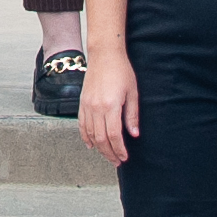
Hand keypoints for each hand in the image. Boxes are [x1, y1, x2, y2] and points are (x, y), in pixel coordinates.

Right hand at [76, 51, 141, 165]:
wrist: (104, 55)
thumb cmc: (121, 71)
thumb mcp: (133, 92)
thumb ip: (132, 115)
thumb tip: (134, 134)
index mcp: (110, 106)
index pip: (114, 135)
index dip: (119, 149)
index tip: (124, 157)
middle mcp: (96, 108)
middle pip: (101, 138)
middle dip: (109, 153)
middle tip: (117, 161)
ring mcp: (87, 106)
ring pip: (90, 134)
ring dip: (99, 148)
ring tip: (107, 155)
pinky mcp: (82, 103)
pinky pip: (82, 125)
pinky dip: (85, 137)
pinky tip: (91, 145)